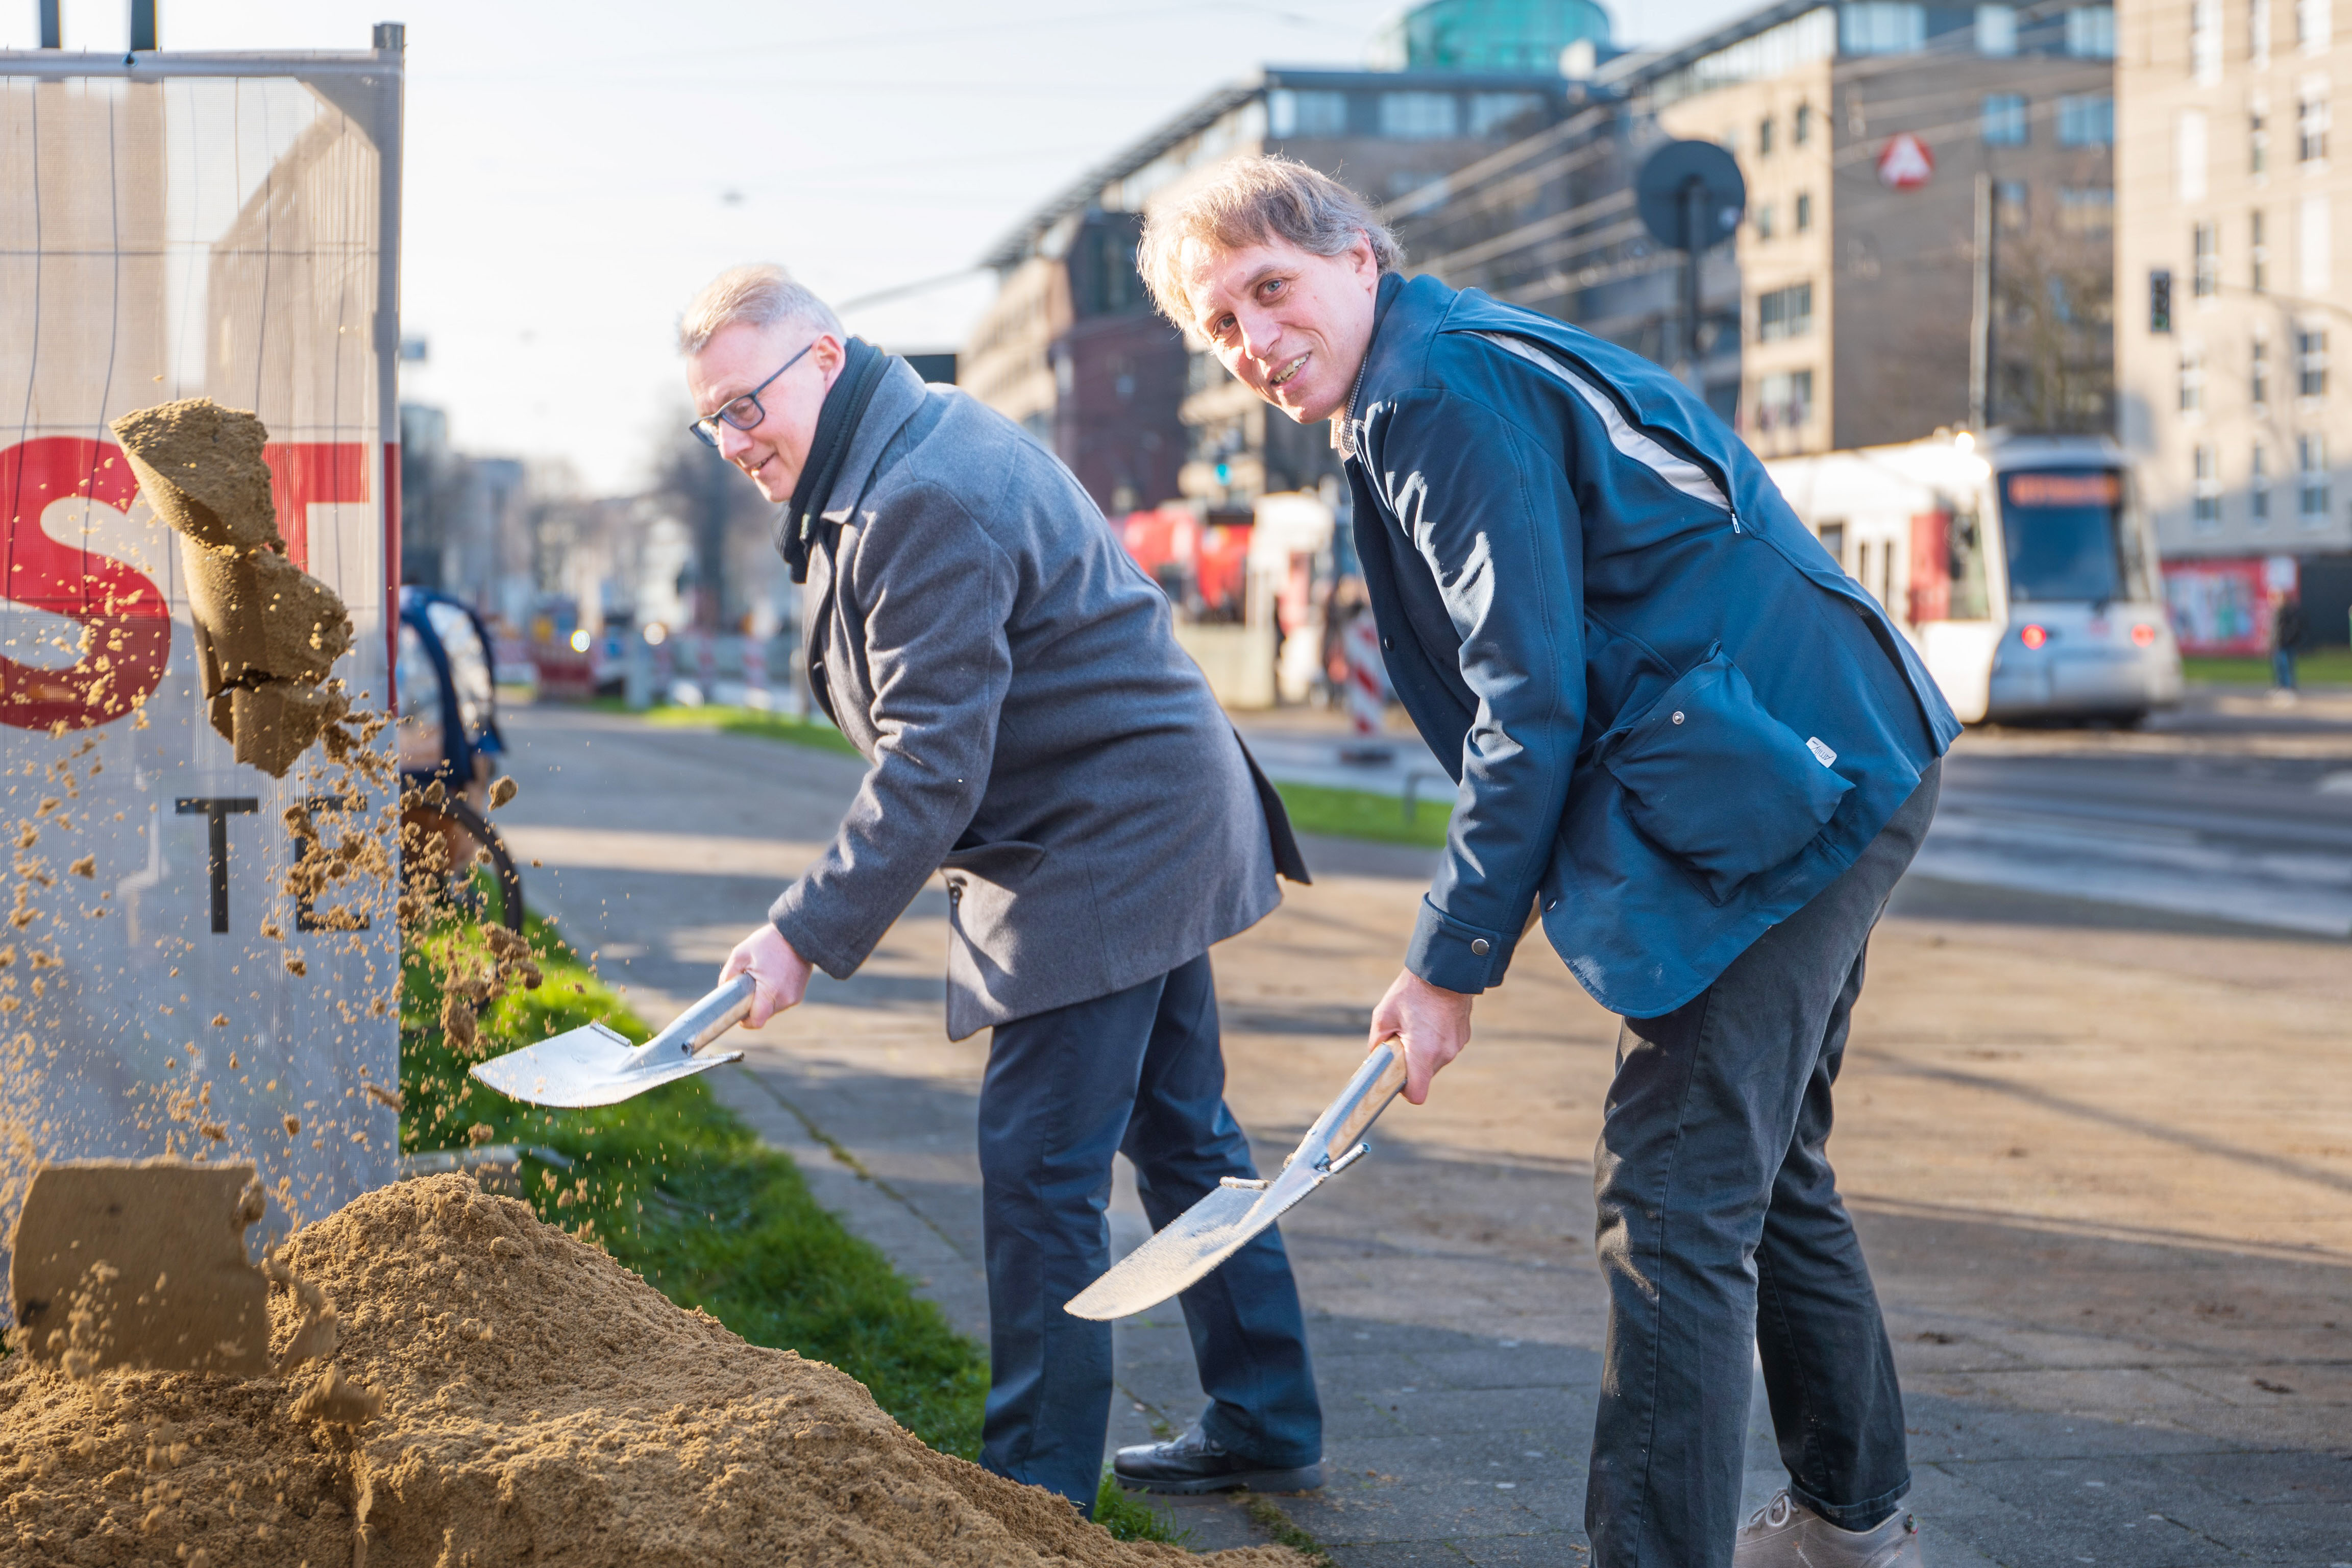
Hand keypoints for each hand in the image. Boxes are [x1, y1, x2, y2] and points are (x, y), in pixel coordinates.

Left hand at [720, 923, 811, 1027]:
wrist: (799, 934)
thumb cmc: (769, 942)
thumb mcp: (741, 954)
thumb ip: (728, 974)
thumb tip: (723, 989)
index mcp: (770, 992)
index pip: (756, 1021)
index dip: (745, 1021)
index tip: (739, 1012)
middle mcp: (785, 999)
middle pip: (763, 1015)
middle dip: (754, 1006)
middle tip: (748, 988)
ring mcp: (794, 997)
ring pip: (772, 1009)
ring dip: (764, 1000)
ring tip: (763, 978)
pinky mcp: (799, 994)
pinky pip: (781, 1001)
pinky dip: (774, 995)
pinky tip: (773, 978)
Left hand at [1368, 968, 1472, 1104]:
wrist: (1445, 970)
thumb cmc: (1411, 992)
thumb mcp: (1383, 1015)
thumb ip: (1377, 1043)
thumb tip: (1376, 1058)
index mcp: (1423, 1052)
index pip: (1417, 1094)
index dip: (1405, 1091)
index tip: (1397, 1078)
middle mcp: (1444, 1053)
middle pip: (1424, 1076)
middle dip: (1411, 1065)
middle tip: (1402, 1040)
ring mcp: (1456, 1046)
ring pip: (1435, 1062)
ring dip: (1423, 1052)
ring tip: (1417, 1026)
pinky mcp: (1463, 1037)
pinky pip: (1445, 1048)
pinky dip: (1436, 1041)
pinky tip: (1430, 1020)